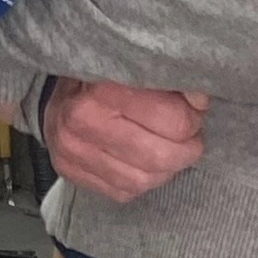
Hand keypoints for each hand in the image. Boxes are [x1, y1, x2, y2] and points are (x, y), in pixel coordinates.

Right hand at [45, 80, 209, 204]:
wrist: (57, 92)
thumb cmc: (104, 76)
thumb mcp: (138, 66)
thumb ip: (172, 80)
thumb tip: (200, 101)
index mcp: (103, 87)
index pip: (171, 120)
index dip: (191, 117)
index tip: (192, 110)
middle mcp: (83, 121)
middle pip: (160, 156)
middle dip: (186, 148)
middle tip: (189, 135)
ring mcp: (73, 152)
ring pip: (144, 180)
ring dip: (166, 168)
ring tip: (168, 148)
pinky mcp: (71, 174)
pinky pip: (125, 192)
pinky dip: (142, 180)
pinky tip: (144, 161)